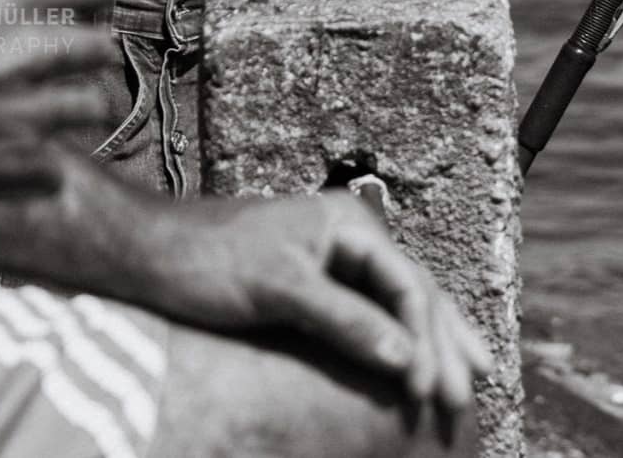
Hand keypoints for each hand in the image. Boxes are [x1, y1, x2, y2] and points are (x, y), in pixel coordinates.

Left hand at [149, 193, 493, 444]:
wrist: (151, 253)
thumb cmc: (207, 262)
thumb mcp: (278, 290)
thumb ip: (343, 320)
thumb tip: (404, 358)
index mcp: (351, 225)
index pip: (408, 287)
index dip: (424, 341)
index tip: (424, 390)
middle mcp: (354, 237)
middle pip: (416, 294)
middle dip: (443, 346)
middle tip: (461, 397)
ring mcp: (338, 260)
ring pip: (402, 303)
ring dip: (433, 342)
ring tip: (471, 375)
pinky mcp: (320, 284)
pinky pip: (374, 312)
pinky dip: (400, 339)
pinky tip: (416, 359)